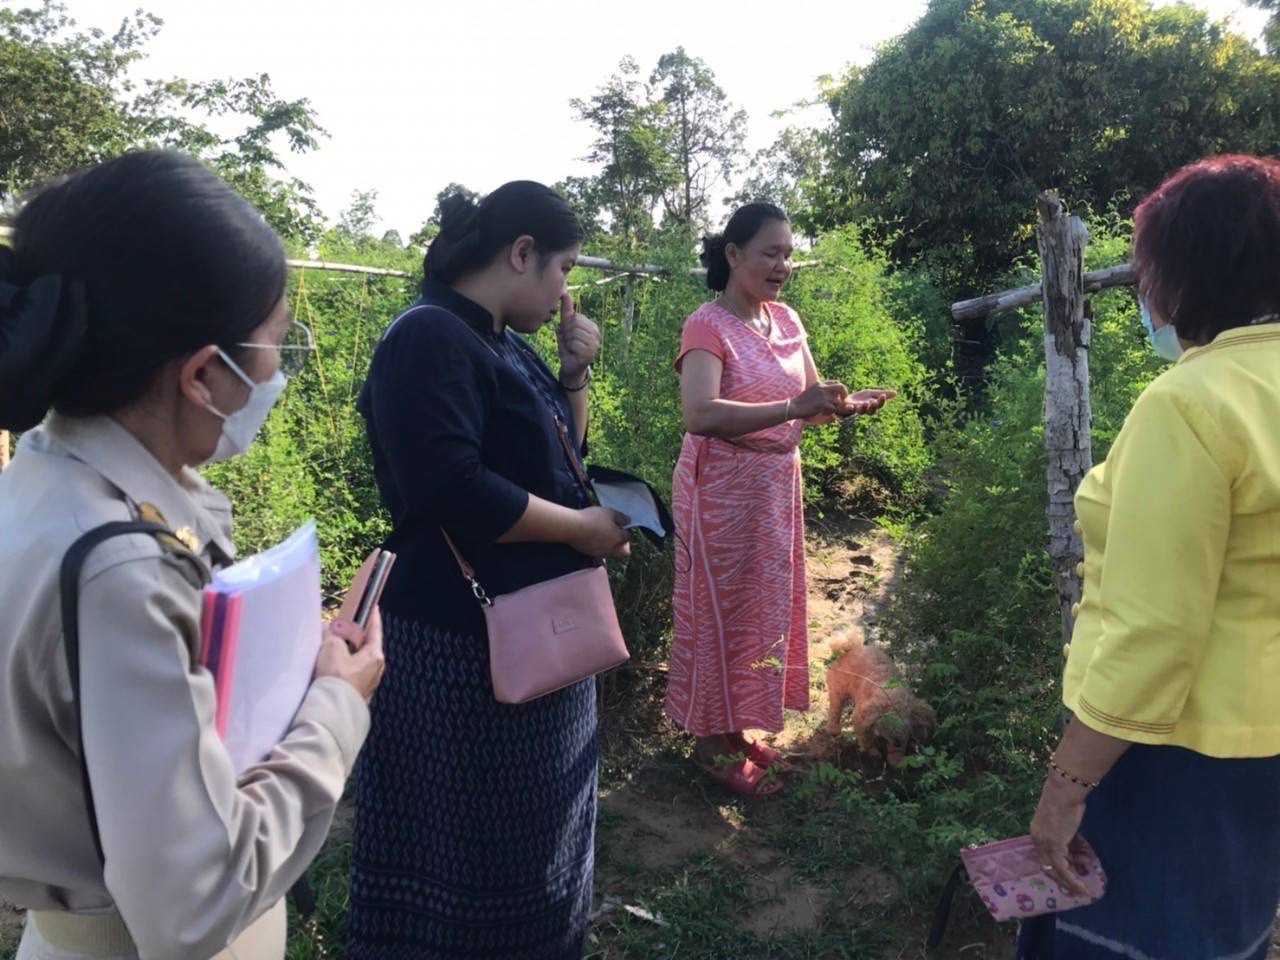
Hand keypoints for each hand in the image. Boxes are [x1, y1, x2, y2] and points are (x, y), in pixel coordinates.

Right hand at [315, 611, 384, 702]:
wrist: (332, 711)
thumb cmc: (336, 679)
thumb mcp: (332, 648)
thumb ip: (334, 636)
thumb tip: (333, 632)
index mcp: (374, 655)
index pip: (375, 630)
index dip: (372, 617)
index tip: (373, 607)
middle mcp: (375, 669)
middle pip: (365, 645)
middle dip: (353, 636)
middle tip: (341, 627)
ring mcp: (367, 683)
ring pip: (356, 660)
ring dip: (345, 652)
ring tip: (330, 647)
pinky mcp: (356, 692)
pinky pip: (350, 673)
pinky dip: (342, 666)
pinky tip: (329, 667)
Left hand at [557, 293, 600, 382]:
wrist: (570, 368)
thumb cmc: (568, 347)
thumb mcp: (566, 328)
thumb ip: (566, 312)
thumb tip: (565, 293)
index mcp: (592, 326)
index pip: (575, 317)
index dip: (566, 326)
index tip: (568, 335)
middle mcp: (596, 334)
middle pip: (575, 324)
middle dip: (567, 333)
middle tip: (569, 342)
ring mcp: (595, 344)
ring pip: (574, 334)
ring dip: (568, 341)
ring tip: (571, 347)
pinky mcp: (590, 353)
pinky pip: (574, 344)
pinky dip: (569, 349)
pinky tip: (573, 354)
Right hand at [569, 505, 630, 558]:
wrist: (573, 528)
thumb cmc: (593, 519)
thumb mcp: (610, 512)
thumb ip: (622, 517)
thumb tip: (628, 521)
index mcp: (619, 539)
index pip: (628, 537)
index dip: (625, 530)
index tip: (620, 524)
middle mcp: (612, 549)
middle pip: (623, 551)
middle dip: (622, 544)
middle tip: (615, 533)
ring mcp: (600, 553)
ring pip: (610, 553)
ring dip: (609, 545)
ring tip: (602, 534)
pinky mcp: (589, 554)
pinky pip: (599, 552)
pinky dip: (598, 546)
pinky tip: (592, 537)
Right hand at [789, 380, 848, 419]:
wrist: (794, 407)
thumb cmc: (801, 403)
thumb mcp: (812, 393)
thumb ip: (822, 393)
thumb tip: (833, 398)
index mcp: (820, 384)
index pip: (836, 382)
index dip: (840, 389)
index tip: (840, 396)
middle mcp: (823, 387)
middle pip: (841, 387)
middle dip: (844, 394)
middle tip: (842, 402)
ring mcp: (823, 395)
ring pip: (838, 402)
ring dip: (834, 408)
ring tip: (826, 411)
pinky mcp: (823, 403)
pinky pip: (833, 409)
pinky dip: (830, 412)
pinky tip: (822, 413)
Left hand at [836, 388, 896, 416]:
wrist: (844, 400)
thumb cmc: (859, 398)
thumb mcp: (871, 394)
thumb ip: (882, 394)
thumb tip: (896, 393)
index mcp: (871, 406)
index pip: (878, 405)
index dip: (881, 401)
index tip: (883, 395)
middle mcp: (864, 410)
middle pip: (870, 411)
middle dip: (873, 406)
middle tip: (874, 402)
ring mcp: (855, 410)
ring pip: (860, 411)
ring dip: (863, 408)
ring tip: (864, 403)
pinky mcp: (846, 409)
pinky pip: (848, 410)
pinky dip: (849, 408)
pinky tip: (851, 406)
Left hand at [1030, 775, 1091, 896]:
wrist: (1065, 791)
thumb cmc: (1067, 800)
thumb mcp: (1066, 822)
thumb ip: (1069, 837)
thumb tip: (1080, 852)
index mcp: (1037, 831)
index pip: (1045, 854)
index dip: (1057, 864)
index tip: (1072, 870)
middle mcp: (1037, 839)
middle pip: (1047, 865)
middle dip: (1062, 877)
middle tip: (1076, 885)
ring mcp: (1045, 843)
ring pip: (1055, 871)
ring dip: (1070, 882)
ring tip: (1082, 889)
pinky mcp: (1055, 847)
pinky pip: (1063, 870)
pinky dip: (1073, 881)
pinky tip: (1083, 888)